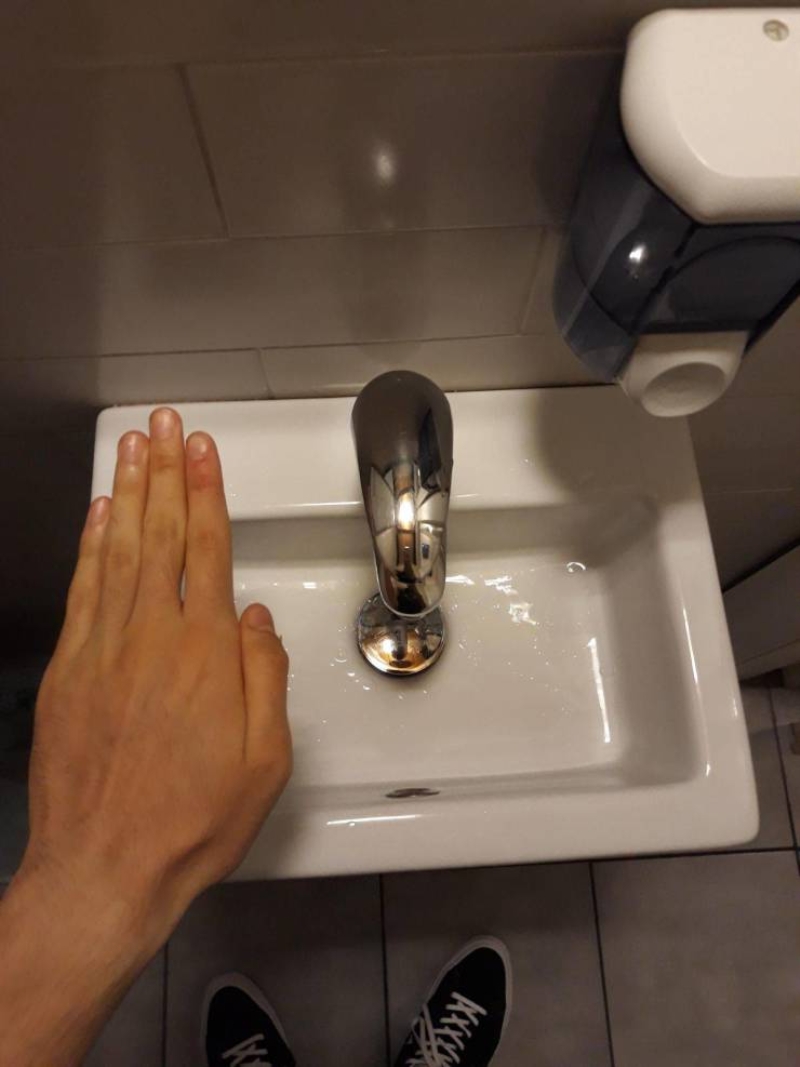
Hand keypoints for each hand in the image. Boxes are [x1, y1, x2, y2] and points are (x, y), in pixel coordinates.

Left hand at [20, 407, 291, 938]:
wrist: (105, 868)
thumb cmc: (188, 821)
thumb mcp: (264, 760)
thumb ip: (265, 678)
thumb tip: (257, 623)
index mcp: (204, 655)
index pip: (207, 550)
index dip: (205, 492)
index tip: (202, 451)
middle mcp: (151, 639)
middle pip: (160, 535)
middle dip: (165, 471)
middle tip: (164, 426)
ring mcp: (103, 650)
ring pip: (119, 551)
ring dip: (128, 493)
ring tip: (132, 448)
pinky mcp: (70, 671)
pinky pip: (84, 590)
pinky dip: (91, 546)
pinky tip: (98, 516)